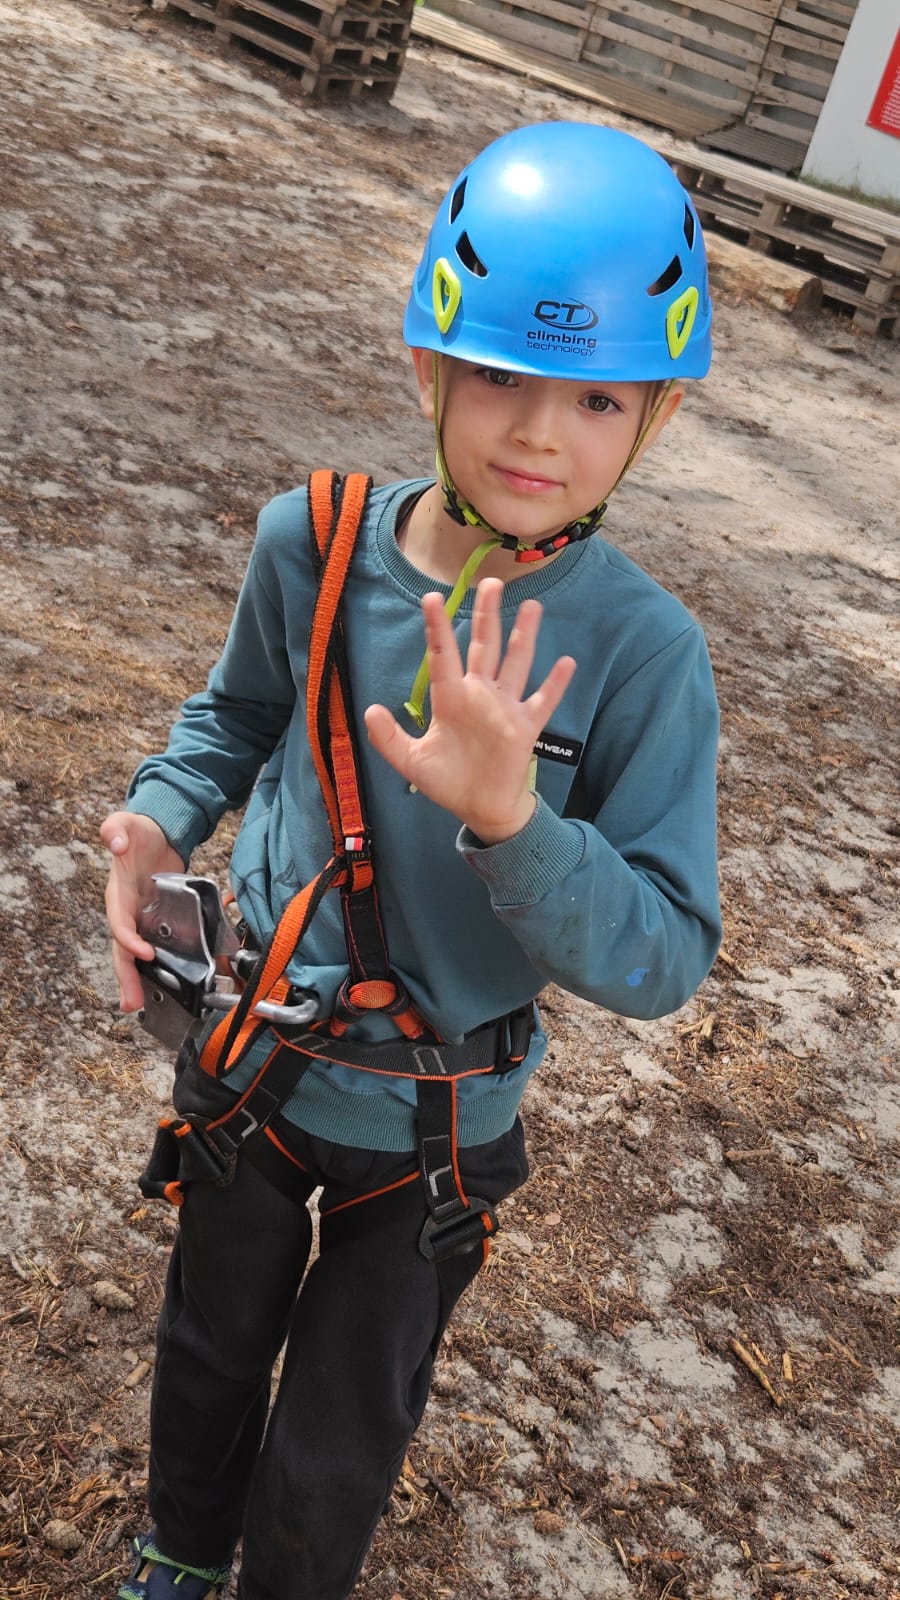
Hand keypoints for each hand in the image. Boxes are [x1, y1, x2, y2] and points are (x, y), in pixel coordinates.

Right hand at [100, 811, 184, 1011]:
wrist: (158, 832)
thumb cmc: (140, 830)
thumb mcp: (127, 822)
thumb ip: (116, 828)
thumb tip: (114, 840)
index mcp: (118, 893)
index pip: (119, 922)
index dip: (129, 939)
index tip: (144, 953)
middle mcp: (126, 910)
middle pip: (122, 948)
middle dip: (125, 975)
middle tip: (130, 1003)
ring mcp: (140, 917)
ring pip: (133, 954)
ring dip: (134, 979)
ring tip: (135, 1005)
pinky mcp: (155, 920)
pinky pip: (152, 947)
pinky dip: (154, 967)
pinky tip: (160, 985)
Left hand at [364, 577, 575, 842]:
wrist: (480, 808)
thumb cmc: (448, 782)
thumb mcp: (412, 762)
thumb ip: (388, 739)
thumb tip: (370, 710)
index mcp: (451, 699)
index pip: (443, 655)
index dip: (437, 627)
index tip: (432, 597)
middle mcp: (480, 695)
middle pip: (485, 646)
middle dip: (487, 615)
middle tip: (491, 582)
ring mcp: (505, 708)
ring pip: (516, 663)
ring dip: (524, 636)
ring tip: (532, 606)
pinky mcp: (525, 727)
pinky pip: (542, 701)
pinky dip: (555, 684)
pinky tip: (567, 662)